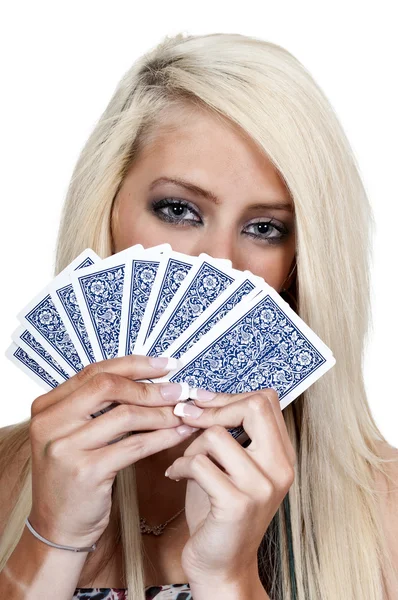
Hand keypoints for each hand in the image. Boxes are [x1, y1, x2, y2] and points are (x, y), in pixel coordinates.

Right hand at [28, 355, 196, 548]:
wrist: (58, 526)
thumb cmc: (73, 476)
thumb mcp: (75, 435)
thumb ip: (97, 408)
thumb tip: (148, 380)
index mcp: (46, 407)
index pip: (94, 372)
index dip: (134, 365)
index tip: (165, 365)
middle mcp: (50, 423)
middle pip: (108, 387)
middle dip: (149, 387)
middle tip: (179, 389)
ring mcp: (65, 448)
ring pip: (125, 415)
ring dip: (161, 412)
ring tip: (183, 412)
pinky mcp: (86, 472)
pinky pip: (134, 446)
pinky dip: (162, 437)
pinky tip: (179, 434)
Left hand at [164, 388, 295, 586]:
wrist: (221, 564)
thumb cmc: (220, 510)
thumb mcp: (230, 465)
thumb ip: (225, 432)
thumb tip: (199, 397)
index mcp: (281, 454)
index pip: (266, 401)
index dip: (230, 396)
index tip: (203, 402)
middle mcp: (280, 467)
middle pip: (254, 406)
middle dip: (214, 407)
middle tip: (187, 417)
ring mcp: (262, 486)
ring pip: (217, 435)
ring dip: (191, 445)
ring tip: (185, 462)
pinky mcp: (238, 503)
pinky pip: (199, 463)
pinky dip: (179, 466)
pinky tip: (176, 476)